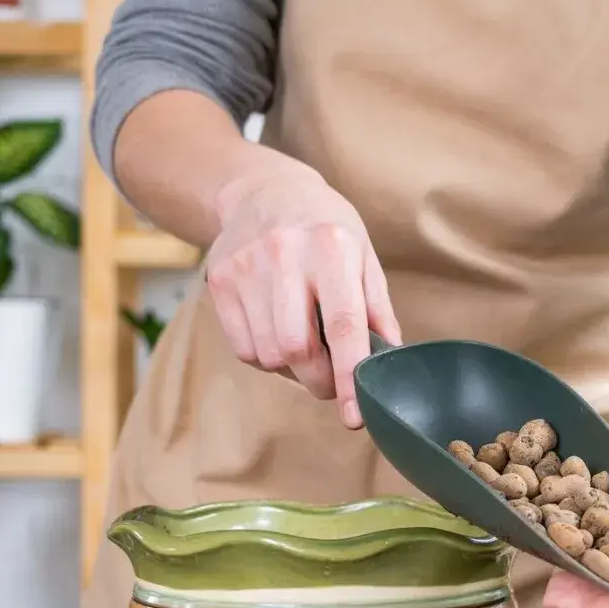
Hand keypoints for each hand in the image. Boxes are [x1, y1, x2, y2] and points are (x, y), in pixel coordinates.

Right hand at [205, 157, 400, 427]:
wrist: (264, 192)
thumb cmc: (326, 230)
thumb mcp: (363, 256)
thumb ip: (377, 309)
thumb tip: (389, 360)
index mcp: (332, 247)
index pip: (343, 325)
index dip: (349, 376)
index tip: (354, 415)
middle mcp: (285, 254)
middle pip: (298, 349)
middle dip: (319, 381)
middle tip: (332, 380)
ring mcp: (246, 267)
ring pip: (269, 354)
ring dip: (293, 370)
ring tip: (306, 347)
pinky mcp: (219, 280)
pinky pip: (244, 349)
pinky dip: (266, 358)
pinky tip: (278, 335)